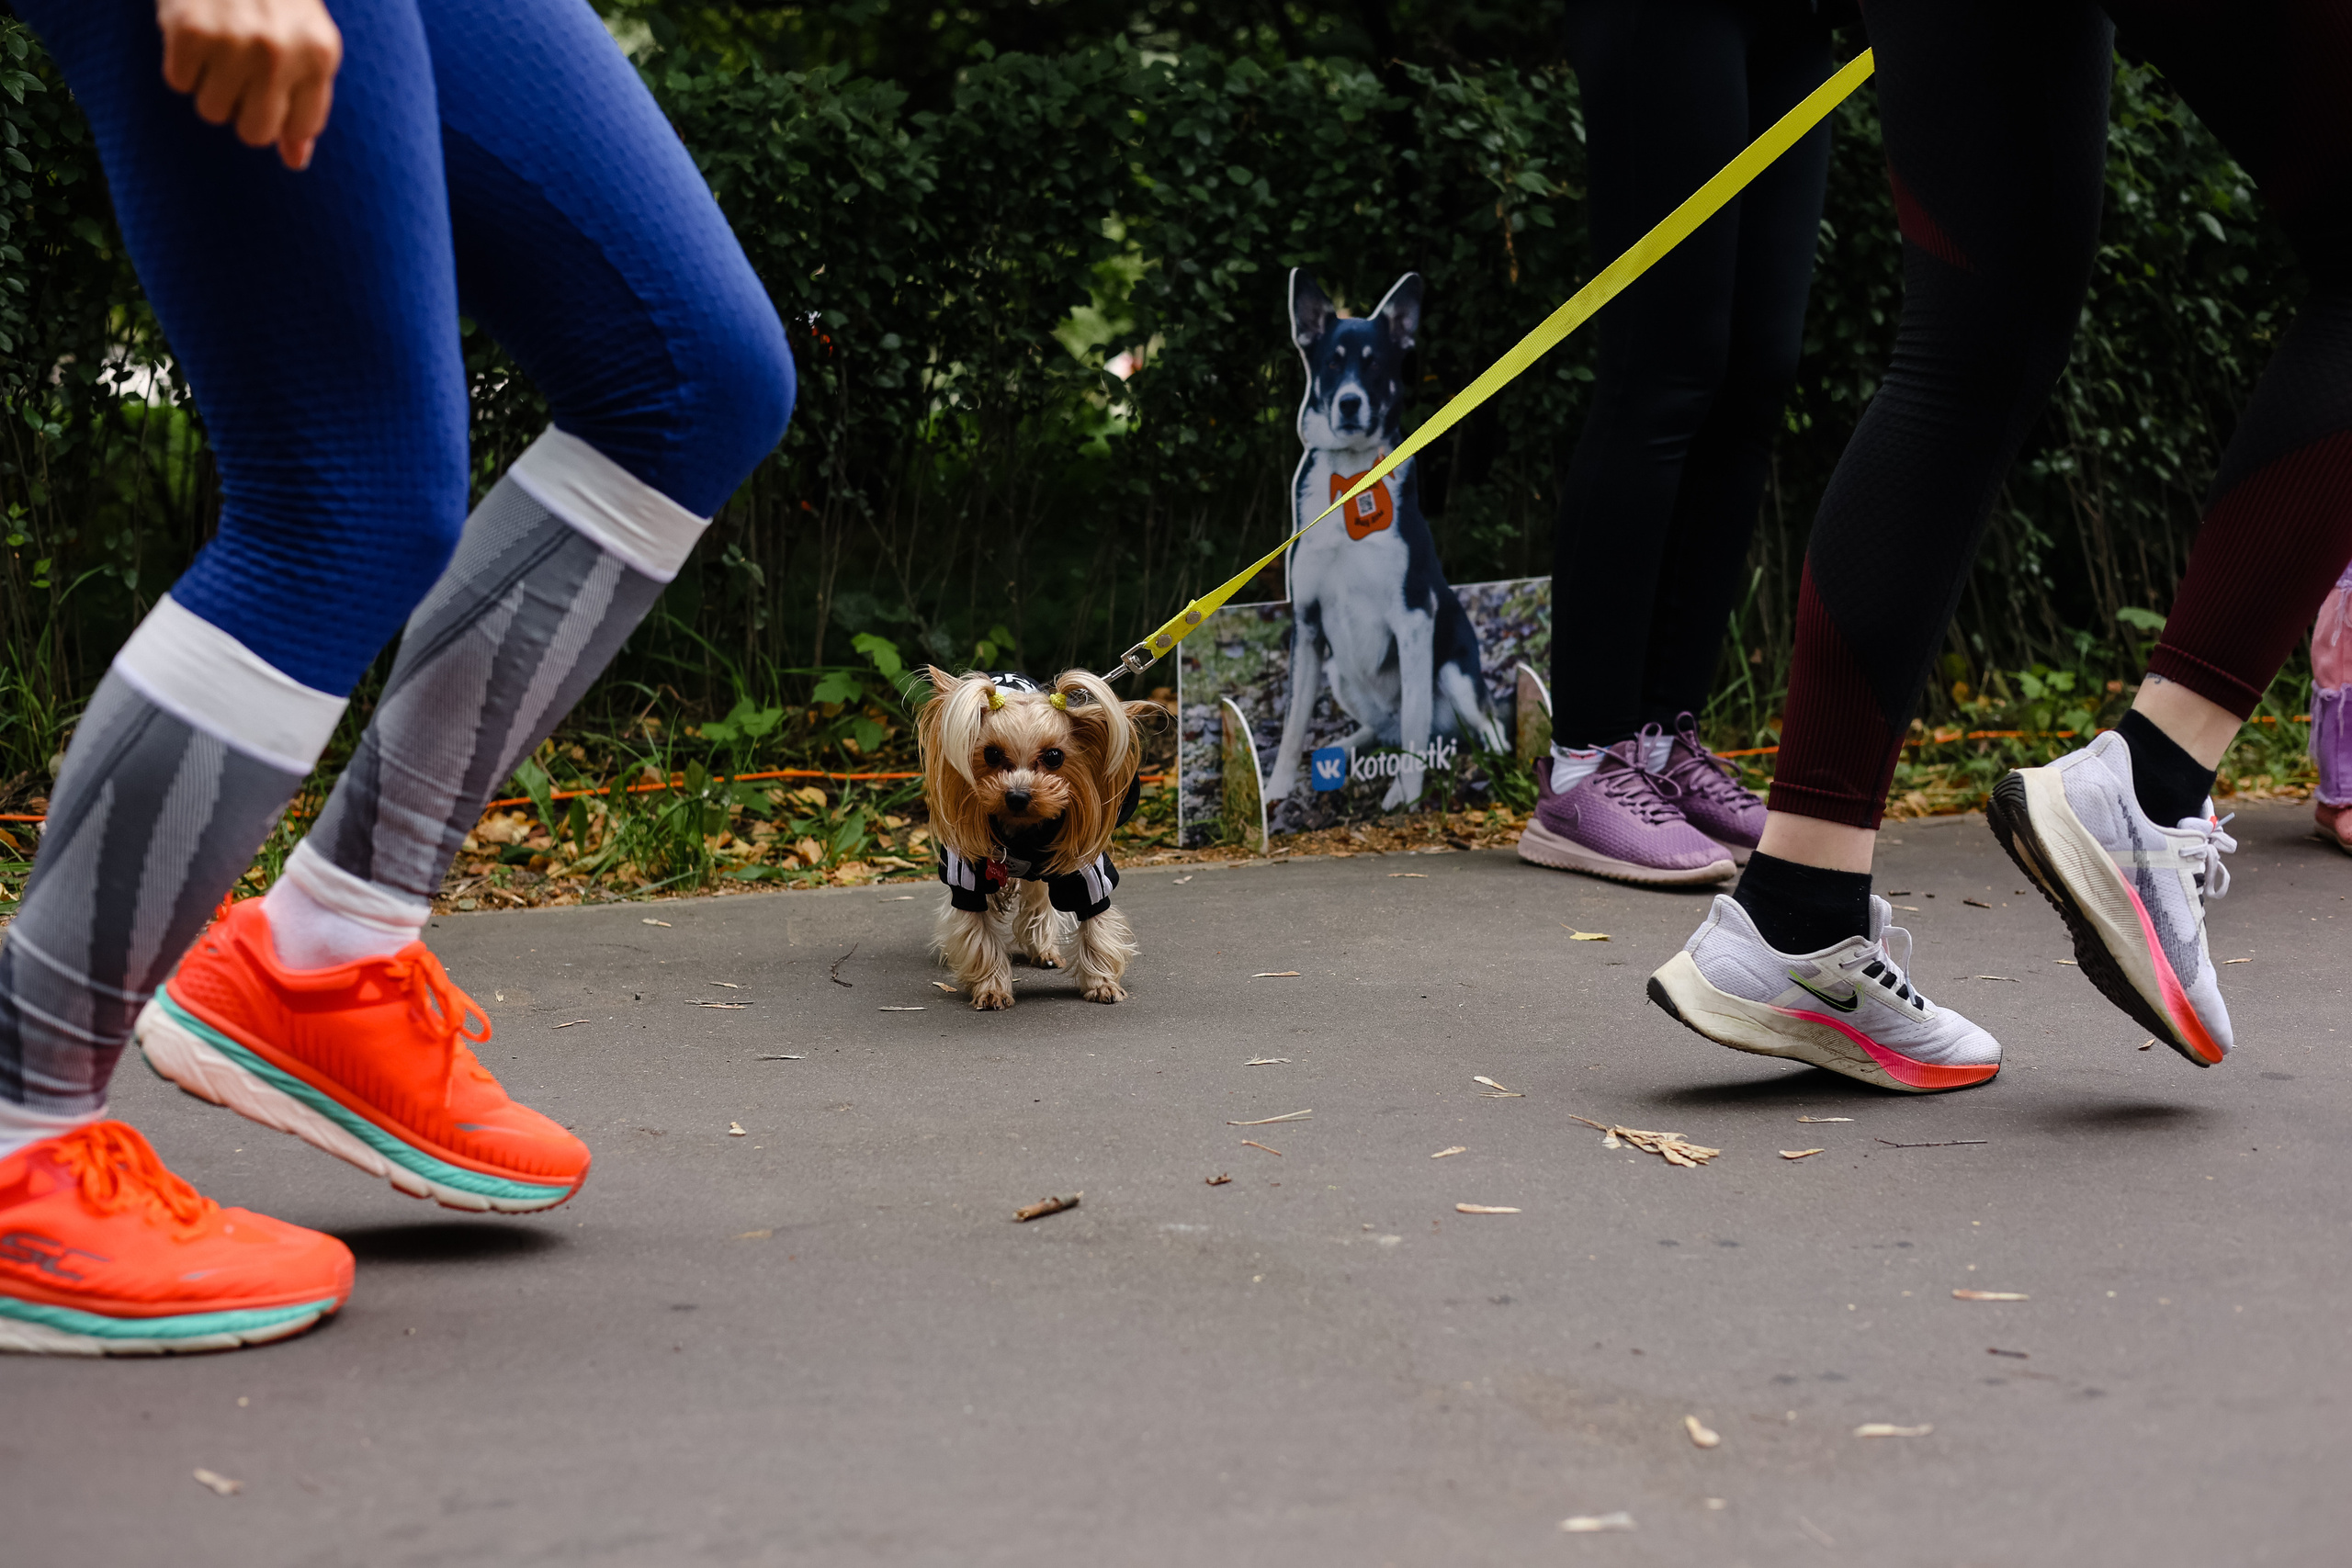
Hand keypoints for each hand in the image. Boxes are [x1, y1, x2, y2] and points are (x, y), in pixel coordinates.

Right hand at [155, 0, 342, 170]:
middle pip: (255, 133)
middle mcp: (280, 52)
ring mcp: (234, 42)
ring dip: (209, 86)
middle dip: (243, 111)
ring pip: (213, 111)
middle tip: (239, 76)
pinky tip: (194, 33)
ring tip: (218, 49)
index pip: (301, 128)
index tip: (270, 94)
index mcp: (319, 55)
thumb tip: (295, 161)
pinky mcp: (189, 31)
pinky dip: (181, 64)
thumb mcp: (308, 41)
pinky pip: (178, 83)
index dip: (280, 119)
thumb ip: (307, 101)